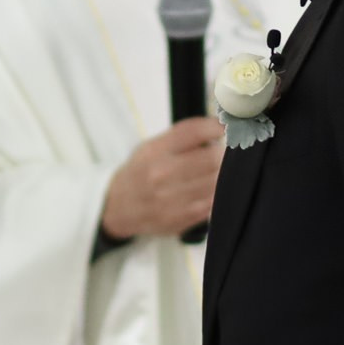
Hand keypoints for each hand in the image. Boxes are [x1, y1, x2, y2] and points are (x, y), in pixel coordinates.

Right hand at [100, 118, 225, 241]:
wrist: (118, 207)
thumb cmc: (140, 173)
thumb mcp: (151, 146)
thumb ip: (181, 136)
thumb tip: (218, 126)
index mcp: (154, 151)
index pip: (194, 132)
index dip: (215, 126)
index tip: (225, 126)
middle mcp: (161, 174)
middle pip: (212, 158)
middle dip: (224, 153)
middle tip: (224, 152)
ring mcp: (172, 199)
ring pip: (216, 181)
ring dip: (223, 173)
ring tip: (218, 170)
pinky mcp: (181, 218)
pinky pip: (213, 202)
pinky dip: (217, 193)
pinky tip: (211, 188)